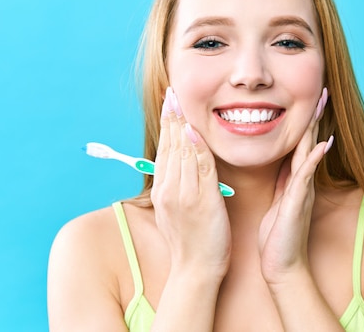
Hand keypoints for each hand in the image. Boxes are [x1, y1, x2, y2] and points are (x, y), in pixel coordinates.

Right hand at [150, 87, 230, 278]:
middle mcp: (169, 190)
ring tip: (179, 101)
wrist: (196, 270)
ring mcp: (183, 195)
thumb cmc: (190, 242)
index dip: (167, 125)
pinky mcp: (201, 202)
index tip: (168, 103)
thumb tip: (174, 167)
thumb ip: (175, 186)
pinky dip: (196, 150)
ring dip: (182, 125)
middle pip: (170, 146)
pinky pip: (200, 170)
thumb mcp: (175, 211)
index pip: (164, 149)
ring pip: (182, 153)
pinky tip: (194, 131)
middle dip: (171, 117)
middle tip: (171, 92)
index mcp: (163, 190)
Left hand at [258, 87, 331, 284]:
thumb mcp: (280, 200)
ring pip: (310, 151)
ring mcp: (302, 189)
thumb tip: (287, 162)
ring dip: (316, 128)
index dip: (304, 120)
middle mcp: (302, 180)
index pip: (300, 143)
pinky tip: (322, 144)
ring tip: (321, 104)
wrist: (281, 264)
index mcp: (294, 178)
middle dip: (314, 115)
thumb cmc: (277, 235)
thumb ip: (285, 180)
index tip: (309, 98)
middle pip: (309, 140)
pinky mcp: (297, 201)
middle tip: (322, 90)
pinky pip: (306, 175)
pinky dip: (314, 159)